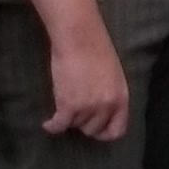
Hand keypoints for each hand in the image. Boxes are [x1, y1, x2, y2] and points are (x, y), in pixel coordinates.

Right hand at [44, 20, 130, 139]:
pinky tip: (48, 124)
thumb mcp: (113, 75)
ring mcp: (87, 108)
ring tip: (63, 106)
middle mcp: (106, 106)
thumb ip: (109, 94)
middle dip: (83, 122)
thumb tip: (101, 110)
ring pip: (75, 125)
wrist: (80, 36)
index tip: (95, 130)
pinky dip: (52, 126)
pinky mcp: (68, 106)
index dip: (104, 132)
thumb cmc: (96, 48)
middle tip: (75, 111)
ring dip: (68, 118)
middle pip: (92, 129)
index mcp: (121, 98)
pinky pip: (59, 125)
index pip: (117, 130)